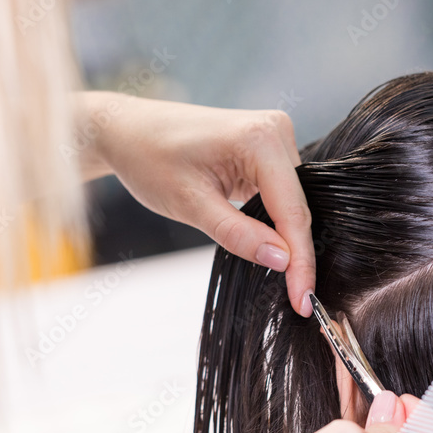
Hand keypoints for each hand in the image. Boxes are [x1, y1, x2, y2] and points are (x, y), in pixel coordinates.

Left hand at [76, 92, 315, 316]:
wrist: (128, 131)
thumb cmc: (148, 158)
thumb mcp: (189, 204)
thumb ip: (237, 233)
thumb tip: (281, 261)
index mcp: (260, 139)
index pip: (293, 211)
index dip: (300, 261)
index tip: (304, 301)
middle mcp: (275, 131)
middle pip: (298, 207)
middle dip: (297, 254)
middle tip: (299, 302)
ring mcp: (272, 138)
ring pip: (292, 203)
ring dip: (287, 239)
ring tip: (289, 283)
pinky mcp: (264, 150)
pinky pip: (280, 194)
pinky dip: (275, 223)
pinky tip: (271, 250)